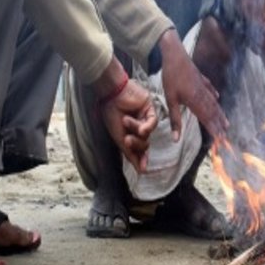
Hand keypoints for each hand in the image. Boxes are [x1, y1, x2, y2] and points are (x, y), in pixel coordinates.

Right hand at [92, 56, 157, 172]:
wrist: (111, 94)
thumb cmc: (111, 114)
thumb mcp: (118, 137)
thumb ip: (130, 153)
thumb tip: (142, 171)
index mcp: (128, 134)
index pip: (138, 150)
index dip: (141, 159)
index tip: (143, 169)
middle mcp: (137, 127)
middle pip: (145, 144)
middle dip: (137, 144)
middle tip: (127, 139)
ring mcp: (144, 118)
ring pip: (148, 134)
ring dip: (137, 131)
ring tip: (126, 122)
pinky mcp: (150, 109)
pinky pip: (153, 122)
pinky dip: (147, 126)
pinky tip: (141, 127)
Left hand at [158, 29, 228, 140]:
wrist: (175, 55)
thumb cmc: (171, 77)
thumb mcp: (170, 99)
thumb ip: (175, 120)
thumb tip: (176, 139)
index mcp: (195, 100)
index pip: (206, 118)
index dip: (213, 129)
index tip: (220, 139)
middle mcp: (202, 94)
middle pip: (212, 112)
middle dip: (219, 124)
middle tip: (226, 135)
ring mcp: (202, 85)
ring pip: (213, 102)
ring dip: (219, 113)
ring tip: (226, 122)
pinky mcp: (200, 78)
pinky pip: (210, 89)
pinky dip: (214, 95)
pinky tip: (218, 97)